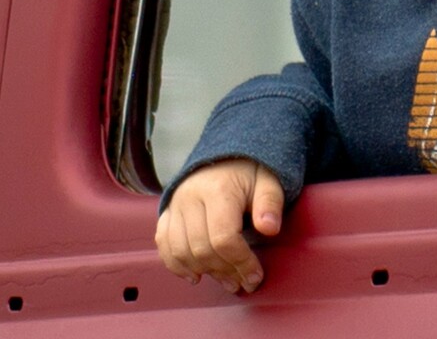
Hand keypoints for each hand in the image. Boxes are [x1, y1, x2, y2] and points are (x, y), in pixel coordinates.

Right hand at [155, 158, 283, 293]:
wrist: (223, 156)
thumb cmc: (249, 171)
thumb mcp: (269, 181)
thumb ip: (270, 203)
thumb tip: (270, 228)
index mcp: (218, 189)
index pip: (224, 238)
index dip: (240, 262)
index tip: (255, 276)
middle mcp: (190, 198)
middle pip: (201, 248)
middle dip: (224, 271)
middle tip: (243, 283)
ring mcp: (174, 206)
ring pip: (180, 251)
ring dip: (203, 271)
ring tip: (226, 280)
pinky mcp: (166, 213)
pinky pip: (163, 245)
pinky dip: (177, 265)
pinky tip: (196, 275)